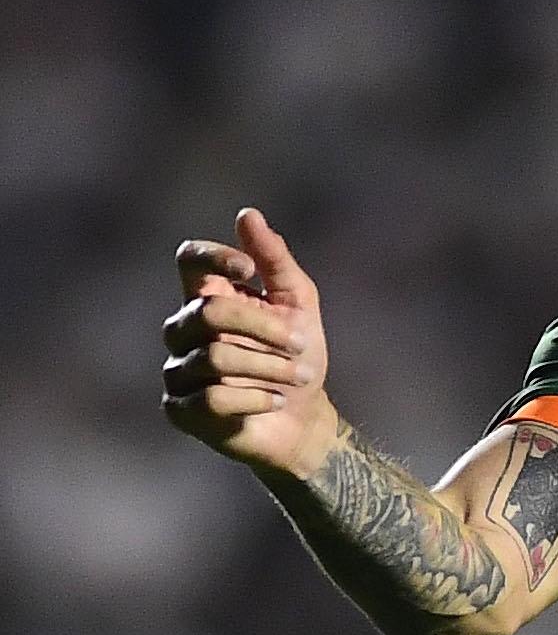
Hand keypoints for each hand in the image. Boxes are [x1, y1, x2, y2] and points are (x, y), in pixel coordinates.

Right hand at [161, 207, 339, 478]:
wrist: (302, 420)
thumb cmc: (297, 356)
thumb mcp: (298, 304)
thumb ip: (274, 261)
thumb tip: (247, 214)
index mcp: (208, 298)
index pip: (189, 260)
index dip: (213, 257)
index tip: (247, 270)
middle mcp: (183, 330)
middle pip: (209, 311)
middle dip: (266, 328)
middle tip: (302, 343)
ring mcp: (177, 370)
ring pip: (215, 357)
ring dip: (271, 367)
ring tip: (298, 377)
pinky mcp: (180, 410)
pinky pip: (214, 399)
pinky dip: (256, 398)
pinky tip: (274, 401)